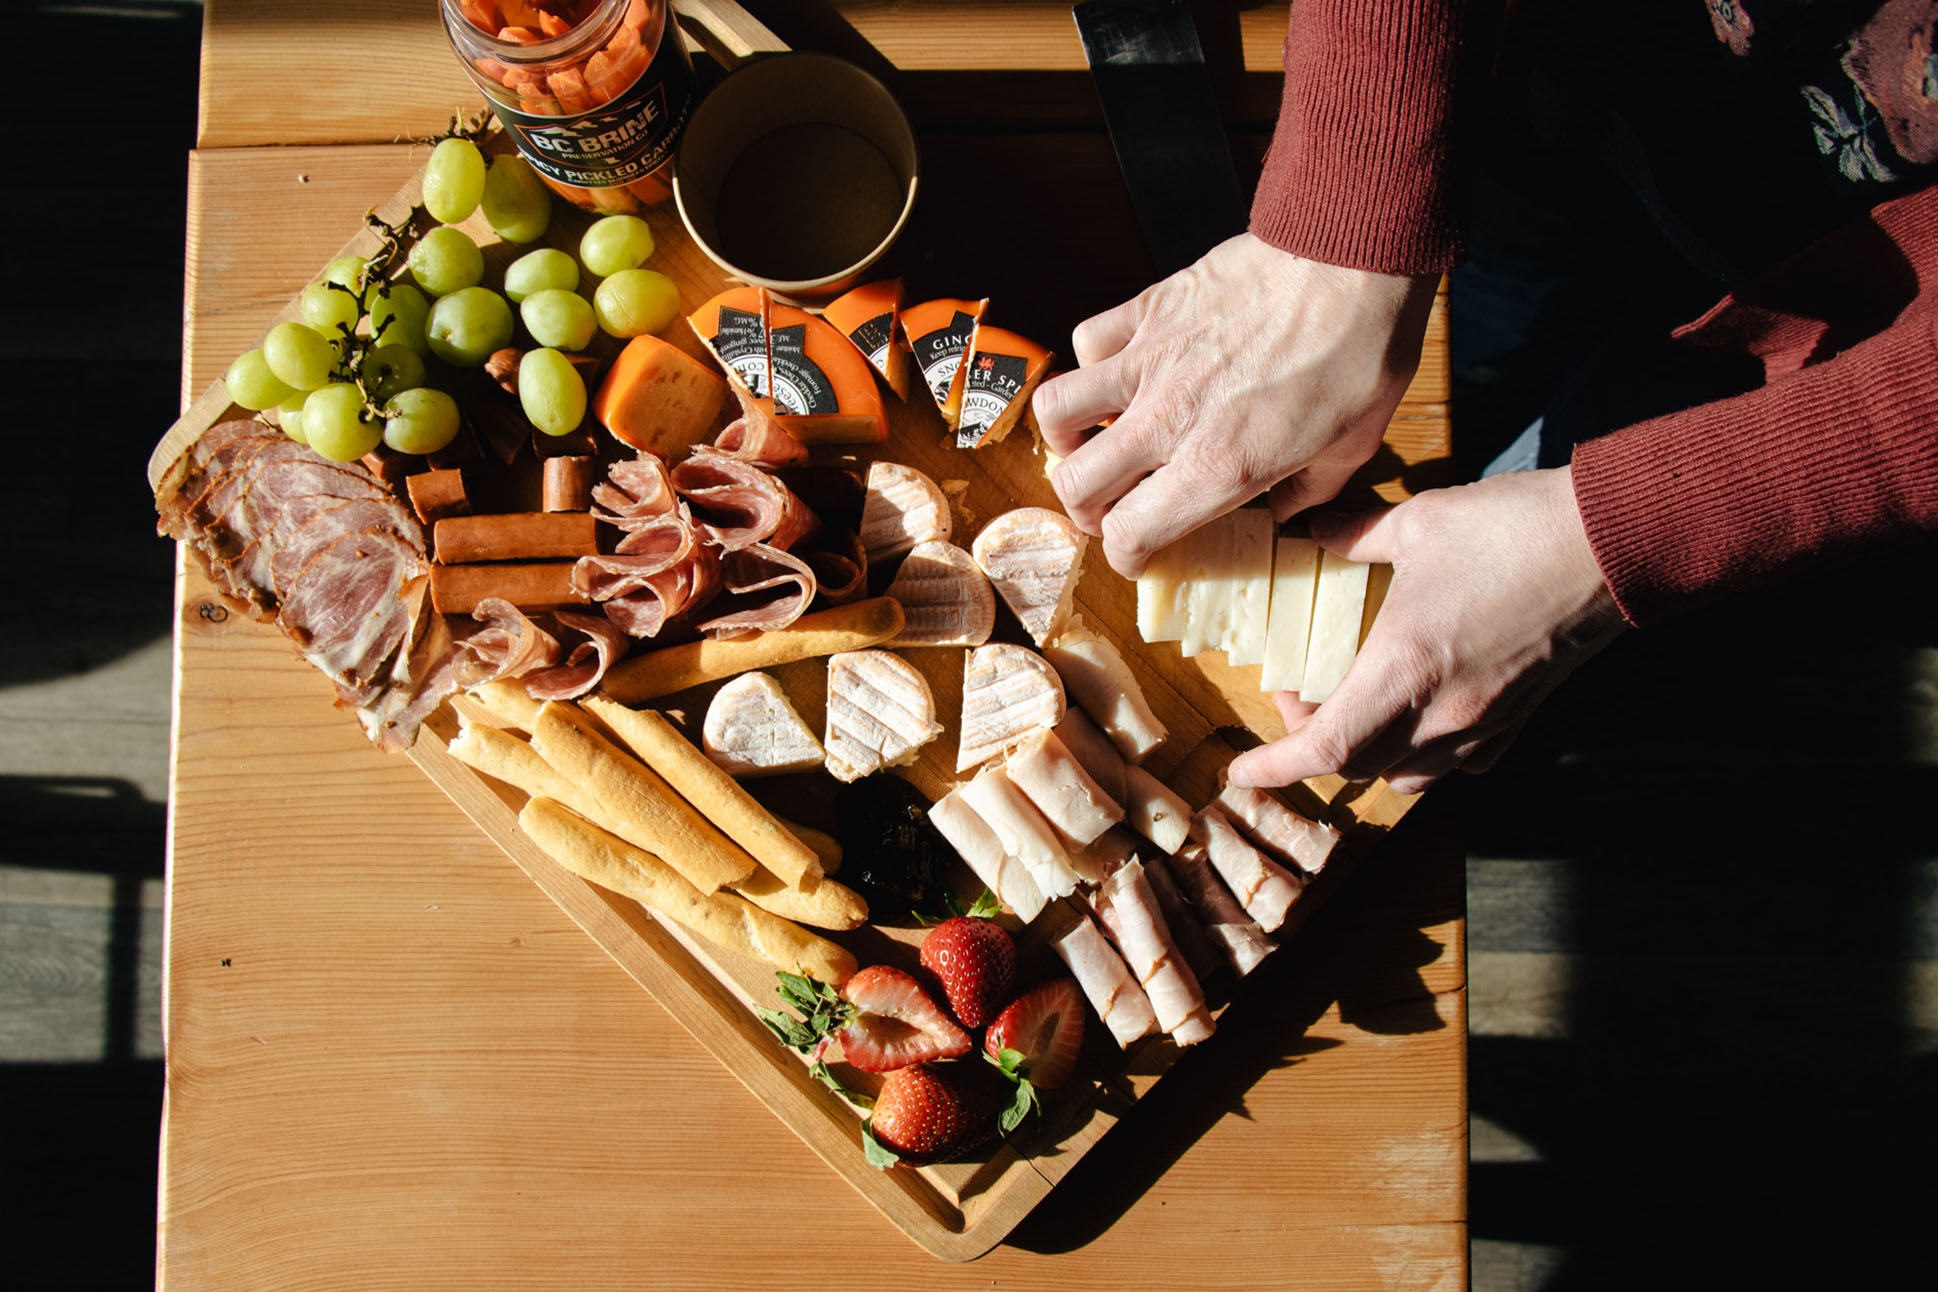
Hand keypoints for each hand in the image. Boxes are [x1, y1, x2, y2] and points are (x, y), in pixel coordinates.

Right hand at [1032, 233, 1438, 577]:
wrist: (1353, 259)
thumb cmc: (1363, 351)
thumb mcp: (1352, 447)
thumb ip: (1308, 490)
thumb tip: (1284, 508)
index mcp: (1218, 470)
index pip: (1129, 533)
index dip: (1124, 554)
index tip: (1137, 551)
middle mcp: (1169, 422)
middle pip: (1075, 484)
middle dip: (1085, 508)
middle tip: (1108, 505)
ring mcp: (1151, 362)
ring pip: (1056, 411)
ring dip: (1068, 437)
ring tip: (1093, 440)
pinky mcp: (1150, 309)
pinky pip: (1088, 340)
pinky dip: (1093, 362)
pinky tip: (1120, 369)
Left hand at [1227, 467, 1626, 794]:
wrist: (1611, 544)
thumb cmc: (1513, 530)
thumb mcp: (1416, 522)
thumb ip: (1353, 534)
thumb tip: (1312, 531)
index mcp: (1404, 669)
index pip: (1323, 749)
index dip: (1274, 767)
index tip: (1239, 771)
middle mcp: (1443, 713)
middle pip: (1358, 766)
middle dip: (1313, 744)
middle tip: (1298, 695)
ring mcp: (1485, 722)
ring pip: (1407, 775)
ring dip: (1366, 755)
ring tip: (1353, 706)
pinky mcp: (1519, 718)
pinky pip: (1459, 764)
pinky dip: (1424, 753)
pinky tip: (1420, 713)